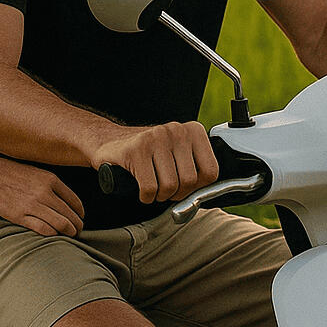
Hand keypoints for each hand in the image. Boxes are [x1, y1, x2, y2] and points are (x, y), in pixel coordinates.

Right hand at [0, 157, 84, 236]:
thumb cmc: (15, 174)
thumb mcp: (38, 173)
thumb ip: (54, 187)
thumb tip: (68, 204)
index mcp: (51, 180)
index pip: (75, 202)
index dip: (80, 214)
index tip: (80, 219)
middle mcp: (45, 192)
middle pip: (70, 215)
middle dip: (77, 226)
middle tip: (77, 232)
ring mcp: (33, 205)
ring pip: (61, 224)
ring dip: (68, 232)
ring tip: (69, 235)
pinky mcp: (20, 216)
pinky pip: (43, 229)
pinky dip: (52, 234)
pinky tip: (53, 234)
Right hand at [90, 121, 218, 203]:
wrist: (111, 144)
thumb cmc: (149, 155)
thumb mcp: (179, 155)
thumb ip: (198, 170)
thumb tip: (216, 194)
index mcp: (193, 130)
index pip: (211, 172)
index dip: (197, 187)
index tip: (184, 185)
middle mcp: (176, 130)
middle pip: (189, 181)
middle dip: (176, 193)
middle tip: (164, 187)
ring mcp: (155, 137)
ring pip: (170, 186)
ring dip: (159, 195)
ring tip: (152, 183)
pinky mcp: (136, 150)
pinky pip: (149, 188)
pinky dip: (145, 196)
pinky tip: (140, 186)